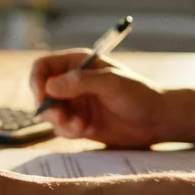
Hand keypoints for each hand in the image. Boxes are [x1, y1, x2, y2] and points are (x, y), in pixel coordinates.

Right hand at [29, 50, 164, 145]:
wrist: (157, 120)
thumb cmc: (139, 94)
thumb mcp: (111, 83)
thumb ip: (80, 82)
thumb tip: (49, 86)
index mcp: (77, 63)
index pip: (43, 67)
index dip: (37, 81)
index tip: (42, 98)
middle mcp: (72, 82)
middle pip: (41, 92)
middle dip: (49, 108)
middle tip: (62, 118)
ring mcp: (75, 103)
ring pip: (50, 113)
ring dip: (61, 122)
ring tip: (82, 127)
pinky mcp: (80, 122)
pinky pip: (61, 128)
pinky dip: (69, 131)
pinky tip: (87, 131)